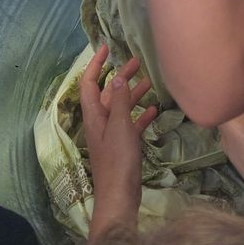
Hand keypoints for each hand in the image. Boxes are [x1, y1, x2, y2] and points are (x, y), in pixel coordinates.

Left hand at [79, 44, 157, 235]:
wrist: (119, 196)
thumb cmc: (117, 160)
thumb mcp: (119, 127)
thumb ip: (119, 102)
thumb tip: (115, 78)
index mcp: (94, 116)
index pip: (89, 83)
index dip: (96, 65)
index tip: (106, 48)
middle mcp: (100, 123)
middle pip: (107, 93)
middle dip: (120, 76)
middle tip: (137, 61)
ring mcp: (111, 135)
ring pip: (121, 108)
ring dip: (132, 94)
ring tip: (150, 81)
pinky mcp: (123, 147)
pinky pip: (131, 125)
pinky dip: (140, 115)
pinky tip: (154, 110)